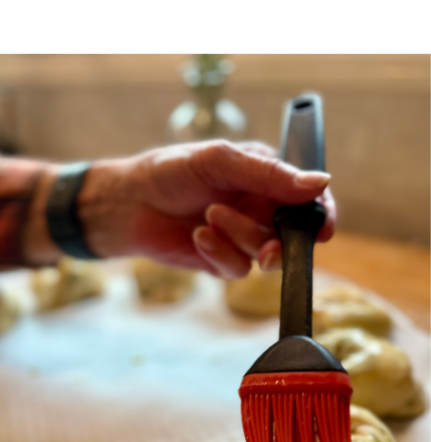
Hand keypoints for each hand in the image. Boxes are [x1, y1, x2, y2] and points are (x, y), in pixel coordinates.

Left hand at [78, 141, 335, 278]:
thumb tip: (318, 183)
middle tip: (268, 245)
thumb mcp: (220, 161)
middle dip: (282, 242)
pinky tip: (198, 235)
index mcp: (268, 179)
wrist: (129, 204)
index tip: (322, 231)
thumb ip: (268, 174)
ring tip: (209, 215)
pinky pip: (236, 269)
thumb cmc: (171, 171)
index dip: (321, 215)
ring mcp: (241, 238)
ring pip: (265, 255)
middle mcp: (260, 209)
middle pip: (293, 236)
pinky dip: (219, 253)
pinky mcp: (219, 262)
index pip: (309, 200)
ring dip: (241, 238)